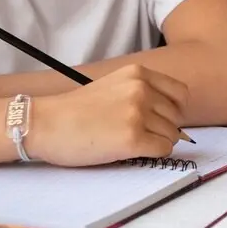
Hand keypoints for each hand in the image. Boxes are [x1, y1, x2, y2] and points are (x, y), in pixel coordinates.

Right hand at [27, 64, 188, 166]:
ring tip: (129, 141)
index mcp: (138, 73)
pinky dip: (153, 154)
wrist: (45, 124)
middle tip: (138, 134)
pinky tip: (132, 151)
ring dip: (156, 142)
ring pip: (172, 135)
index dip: (173, 111)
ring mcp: (138, 114)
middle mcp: (141, 90)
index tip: (160, 120)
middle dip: (163, 128)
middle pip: (177, 117)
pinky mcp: (133, 139)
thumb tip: (173, 115)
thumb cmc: (75, 110)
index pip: (181, 94)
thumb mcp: (112, 85)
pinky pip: (163, 150)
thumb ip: (141, 91)